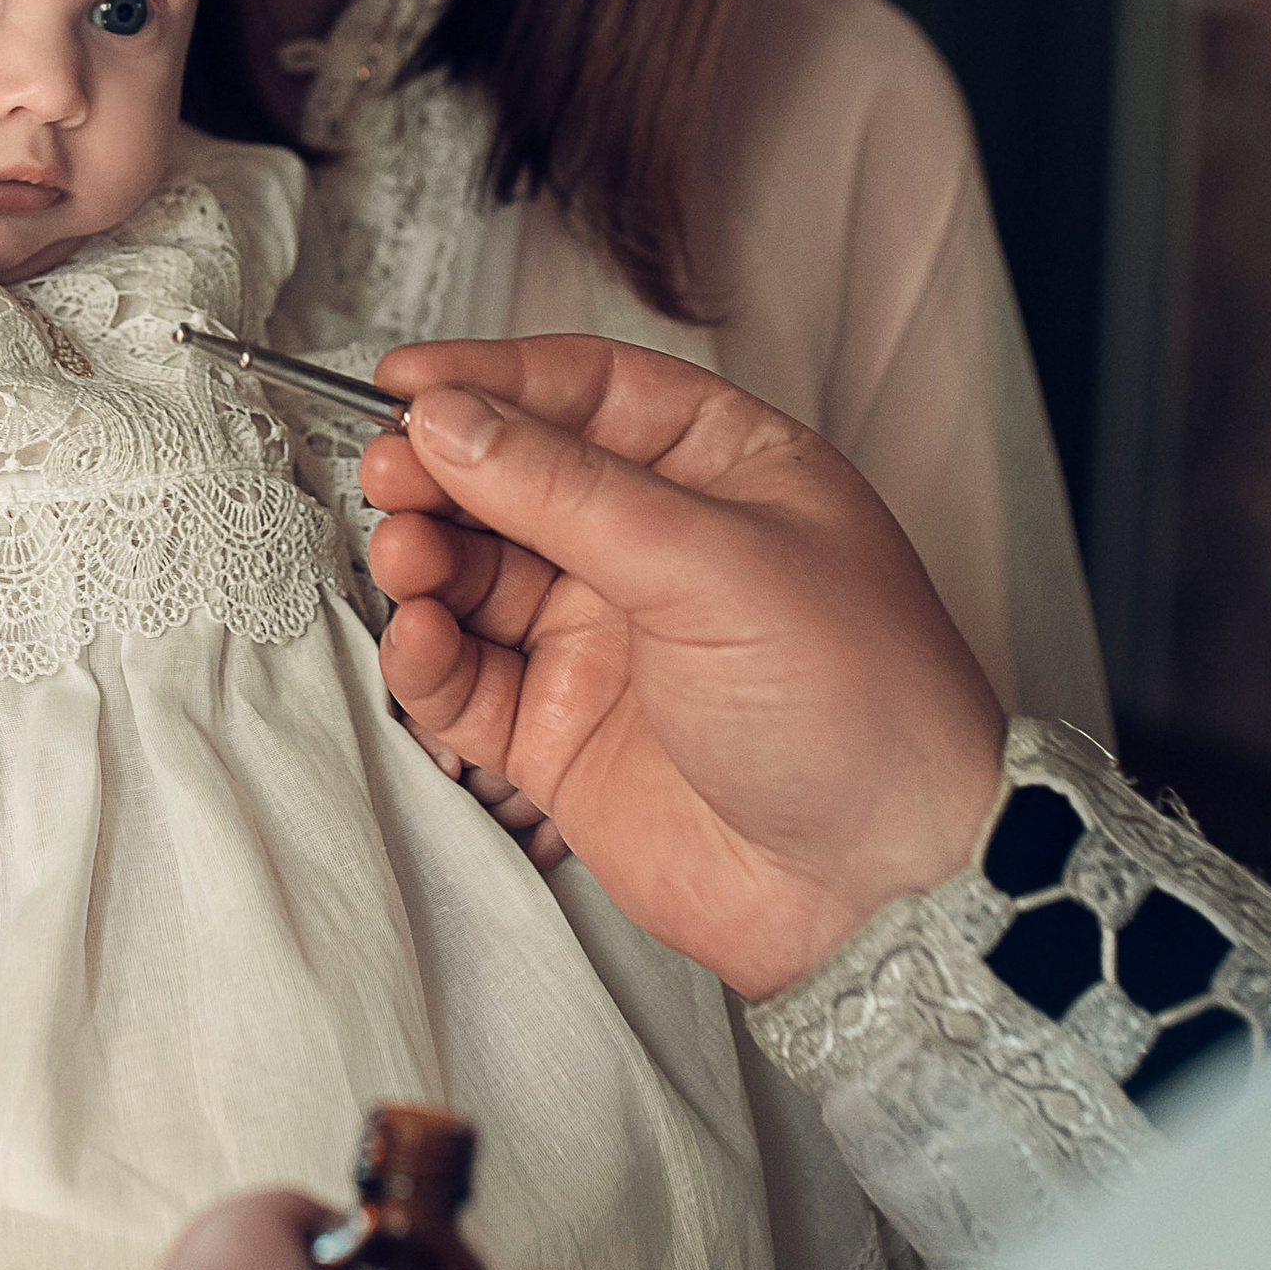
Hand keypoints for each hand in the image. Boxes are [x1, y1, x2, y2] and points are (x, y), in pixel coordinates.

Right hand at [361, 337, 1005, 1001]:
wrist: (879, 890)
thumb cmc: (863, 709)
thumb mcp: (717, 562)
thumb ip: (567, 490)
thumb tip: (454, 418)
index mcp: (721, 471)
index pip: (585, 392)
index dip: (491, 379)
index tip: (408, 379)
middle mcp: (655, 548)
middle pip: (512, 477)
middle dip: (443, 469)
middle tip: (391, 471)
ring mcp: (604, 641)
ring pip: (475, 574)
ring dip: (425, 558)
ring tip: (408, 558)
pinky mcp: (562, 733)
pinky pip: (465, 678)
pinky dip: (426, 657)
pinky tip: (422, 638)